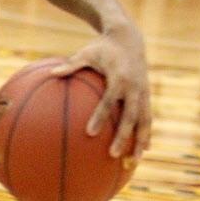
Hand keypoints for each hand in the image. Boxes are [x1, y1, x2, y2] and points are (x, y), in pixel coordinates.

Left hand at [50, 28, 151, 160]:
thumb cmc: (102, 47)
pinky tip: (142, 151)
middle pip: (130, 117)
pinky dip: (146, 134)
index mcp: (119, 78)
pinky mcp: (147, 96)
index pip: (109, 101)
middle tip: (113, 155)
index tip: (89, 133)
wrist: (129, 38)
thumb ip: (71, 64)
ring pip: (144, 121)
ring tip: (134, 162)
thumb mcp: (86, 52)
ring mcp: (143, 93)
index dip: (100, 117)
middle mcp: (134, 87)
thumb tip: (52, 73)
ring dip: (140, 142)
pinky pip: (148, 118)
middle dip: (123, 137)